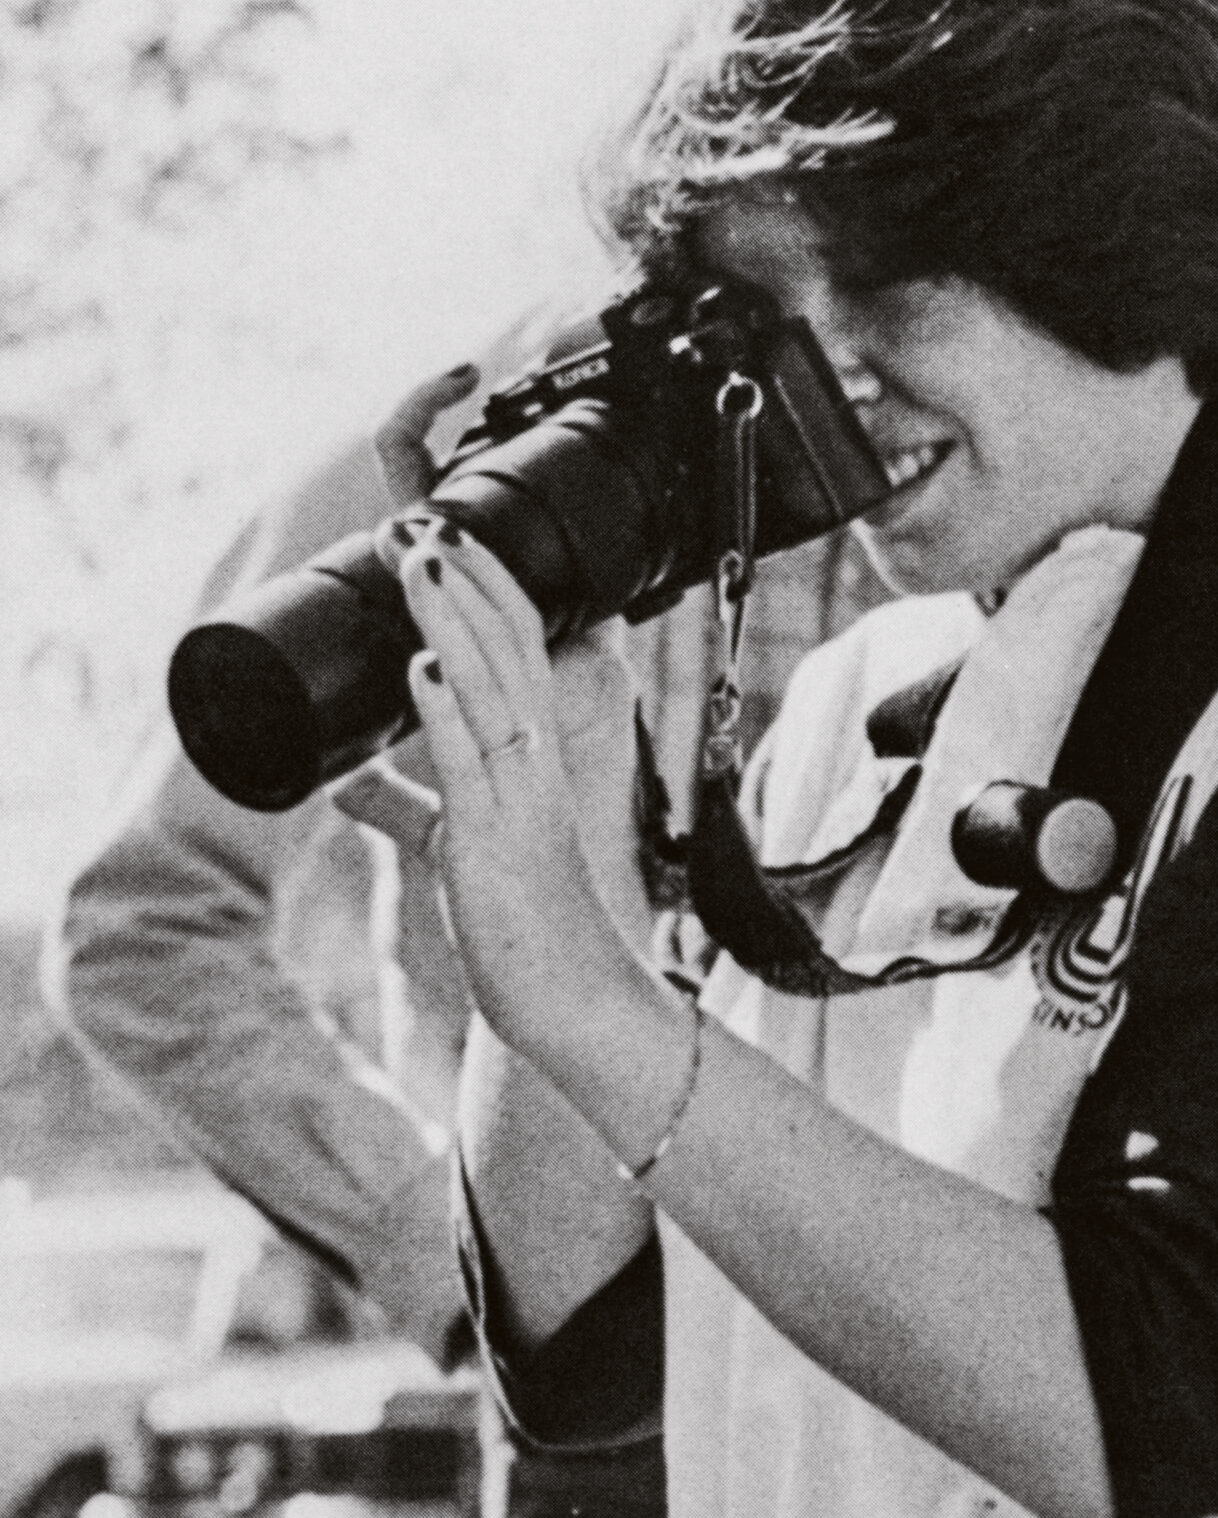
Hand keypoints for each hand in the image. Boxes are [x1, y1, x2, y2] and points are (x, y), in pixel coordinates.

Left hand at [395, 522, 638, 1078]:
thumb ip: (405, 810)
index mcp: (530, 756)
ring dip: (454, 621)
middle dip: (463, 581)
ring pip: (493, 688)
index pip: (516, 649)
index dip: (478, 589)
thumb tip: (346, 786)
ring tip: (421, 562)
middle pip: (508, 648)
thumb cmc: (522, 922)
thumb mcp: (454, 849)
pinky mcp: (499, 839)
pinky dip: (448, 714)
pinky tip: (423, 670)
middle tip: (420, 521)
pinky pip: (475, 764)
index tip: (437, 537)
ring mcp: (522, 795)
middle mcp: (535, 762)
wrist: (571, 995)